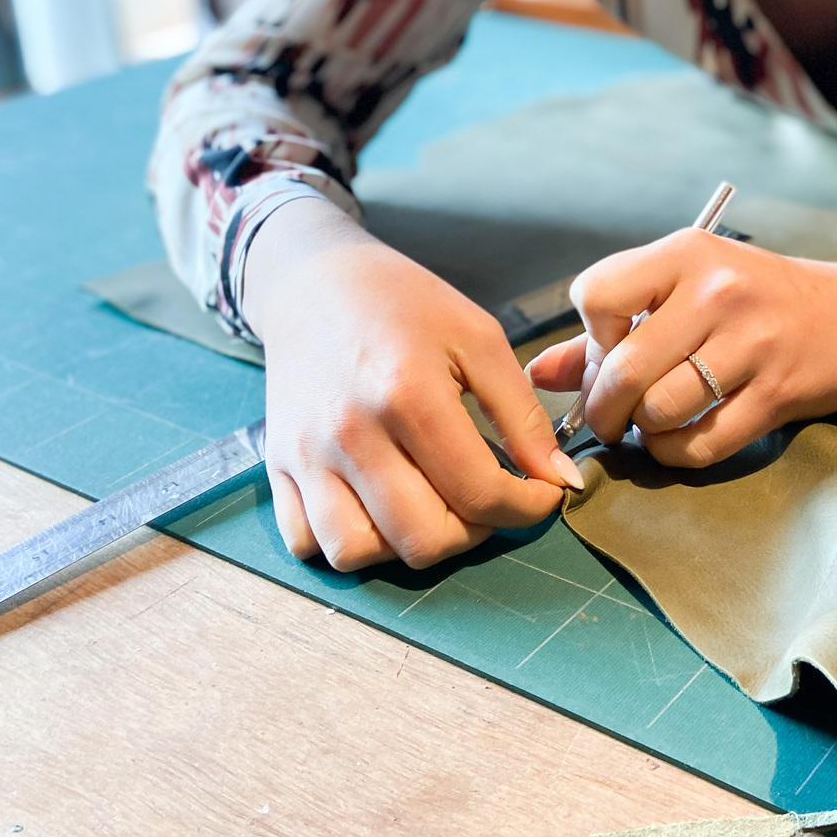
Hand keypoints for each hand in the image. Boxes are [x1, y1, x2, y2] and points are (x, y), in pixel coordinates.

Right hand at [242, 200, 582, 571]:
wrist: (315, 282)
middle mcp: (350, 434)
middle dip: (474, 532)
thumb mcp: (479, 339)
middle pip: (423, 539)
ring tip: (433, 506)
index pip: (478, 492)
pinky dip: (348, 542)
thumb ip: (523, 415)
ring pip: (359, 554)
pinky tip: (379, 509)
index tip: (542, 494)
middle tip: (487, 499)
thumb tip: (559, 481)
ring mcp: (305, 456)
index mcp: (407, 395)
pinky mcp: (277, 467)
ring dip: (407, 545)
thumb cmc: (404, 304)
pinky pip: (308, 543)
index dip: (528, 507)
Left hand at [526, 232, 836, 468]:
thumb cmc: (761, 299)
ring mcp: (751, 344)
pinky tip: (681, 441)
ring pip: (659, 411)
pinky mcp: (777, 394)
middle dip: (604, 408)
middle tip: (611, 417)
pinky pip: (700, 445)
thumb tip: (539, 373)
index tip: (609, 355)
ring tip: (652, 423)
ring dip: (643, 432)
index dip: (590, 339)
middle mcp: (718, 292)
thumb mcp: (689, 289)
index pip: (597, 295)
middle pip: (624, 369)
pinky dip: (676, 455)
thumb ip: (612, 327)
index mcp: (688, 254)